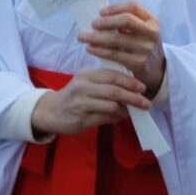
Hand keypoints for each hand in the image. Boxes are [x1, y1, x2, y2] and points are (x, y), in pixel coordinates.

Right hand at [30, 68, 150, 135]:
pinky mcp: (81, 119)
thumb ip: (105, 83)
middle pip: (114, 91)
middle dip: (133, 97)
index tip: (142, 87)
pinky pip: (105, 118)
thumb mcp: (86, 82)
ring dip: (125, 109)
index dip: (130, 82)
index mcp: (86, 75)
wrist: (50, 111)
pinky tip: (120, 117)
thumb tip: (131, 88)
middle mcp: (83, 87)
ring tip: (132, 111)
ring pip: (111, 106)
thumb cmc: (74, 95)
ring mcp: (81, 104)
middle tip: (145, 103)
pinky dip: (116, 118)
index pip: (112, 75)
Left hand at [79, 1, 164, 95]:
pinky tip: (90, 48)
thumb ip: (127, 21)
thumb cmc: (141, 44)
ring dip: (96, 37)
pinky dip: (99, 51)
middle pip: (126, 20)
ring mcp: (145, 49)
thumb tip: (100, 16)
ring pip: (116, 39)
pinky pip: (114, 55)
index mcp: (151, 20)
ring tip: (82, 37)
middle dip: (106, 21)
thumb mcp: (142, 29)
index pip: (133, 6)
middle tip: (92, 24)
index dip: (116, 7)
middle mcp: (151, 33)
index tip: (101, 12)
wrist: (155, 69)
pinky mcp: (138, 63)